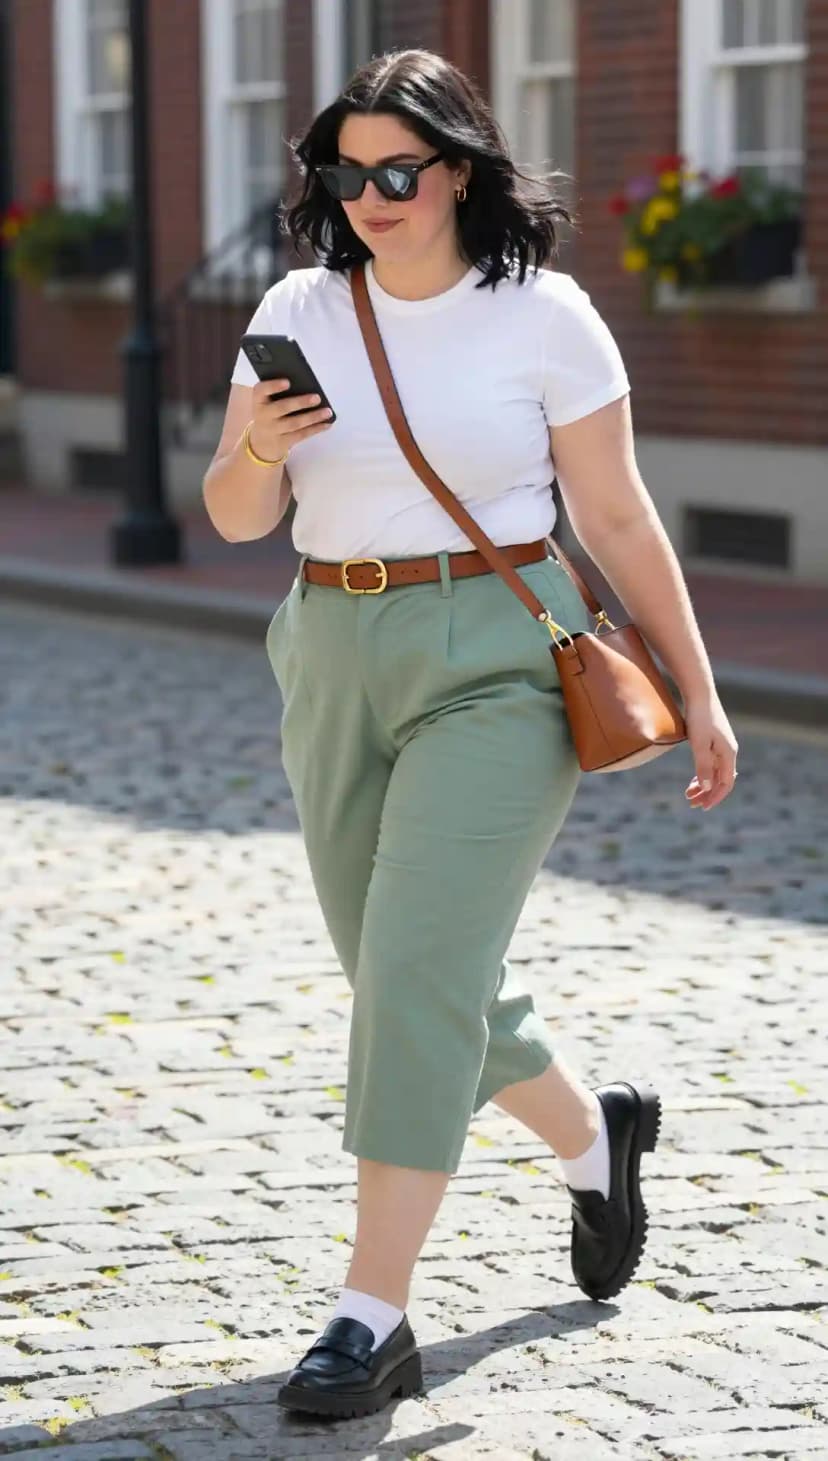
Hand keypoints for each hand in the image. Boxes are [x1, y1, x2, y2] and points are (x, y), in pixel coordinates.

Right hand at [247, 378, 333, 461]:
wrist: (262, 442)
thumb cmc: (270, 413)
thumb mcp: (267, 402)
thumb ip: (279, 393)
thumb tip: (306, 386)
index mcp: (258, 400)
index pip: (261, 390)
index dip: (273, 386)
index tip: (288, 382)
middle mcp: (263, 415)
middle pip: (282, 408)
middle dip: (300, 403)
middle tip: (317, 398)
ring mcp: (272, 430)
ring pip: (294, 423)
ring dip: (312, 417)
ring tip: (327, 411)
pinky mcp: (282, 442)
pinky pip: (301, 435)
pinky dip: (315, 429)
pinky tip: (326, 424)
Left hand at [683, 693, 738, 811]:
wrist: (700, 694)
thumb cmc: (699, 718)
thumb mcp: (699, 744)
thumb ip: (703, 766)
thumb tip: (706, 788)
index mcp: (728, 754)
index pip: (725, 783)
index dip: (715, 797)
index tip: (702, 807)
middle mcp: (729, 752)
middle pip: (721, 780)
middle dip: (707, 794)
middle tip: (691, 804)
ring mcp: (723, 747)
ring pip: (716, 773)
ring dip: (704, 785)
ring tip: (688, 795)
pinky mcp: (715, 741)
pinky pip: (712, 764)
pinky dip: (703, 774)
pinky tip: (694, 780)